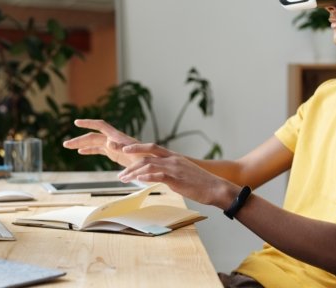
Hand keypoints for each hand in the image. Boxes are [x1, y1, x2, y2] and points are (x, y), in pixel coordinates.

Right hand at [62, 119, 141, 166]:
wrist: (153, 164)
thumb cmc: (146, 159)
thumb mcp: (134, 154)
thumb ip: (122, 148)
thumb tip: (108, 142)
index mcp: (118, 137)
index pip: (100, 126)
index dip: (88, 123)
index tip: (76, 122)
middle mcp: (114, 140)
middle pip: (93, 136)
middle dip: (79, 139)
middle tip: (65, 144)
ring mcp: (114, 146)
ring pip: (94, 143)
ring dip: (81, 144)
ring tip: (67, 146)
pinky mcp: (115, 154)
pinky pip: (99, 150)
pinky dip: (90, 150)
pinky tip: (81, 152)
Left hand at [118, 143, 236, 206]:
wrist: (215, 188)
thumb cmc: (201, 183)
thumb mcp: (183, 173)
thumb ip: (171, 171)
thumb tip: (159, 176)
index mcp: (174, 157)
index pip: (152, 147)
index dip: (137, 147)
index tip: (125, 150)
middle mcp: (173, 159)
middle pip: (146, 156)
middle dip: (130, 164)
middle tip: (120, 174)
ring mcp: (174, 168)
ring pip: (148, 165)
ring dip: (133, 172)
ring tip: (124, 180)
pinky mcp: (176, 179)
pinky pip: (157, 175)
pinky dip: (146, 177)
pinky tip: (138, 180)